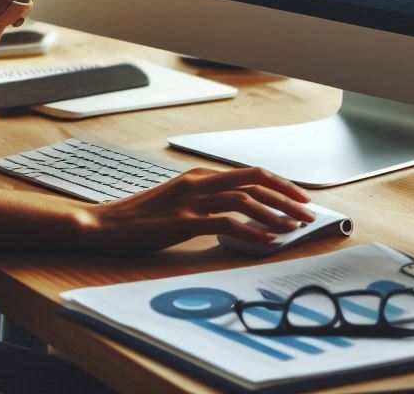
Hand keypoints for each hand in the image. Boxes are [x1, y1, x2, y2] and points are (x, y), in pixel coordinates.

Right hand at [80, 166, 315, 255]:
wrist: (105, 224)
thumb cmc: (141, 218)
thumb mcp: (177, 202)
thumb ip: (205, 202)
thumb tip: (240, 215)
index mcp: (198, 177)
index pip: (248, 173)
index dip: (278, 184)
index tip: (299, 198)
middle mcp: (197, 182)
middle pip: (252, 181)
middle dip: (285, 196)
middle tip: (308, 213)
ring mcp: (189, 200)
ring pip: (243, 199)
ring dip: (274, 213)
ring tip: (294, 228)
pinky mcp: (182, 221)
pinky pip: (225, 223)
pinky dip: (251, 231)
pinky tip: (266, 241)